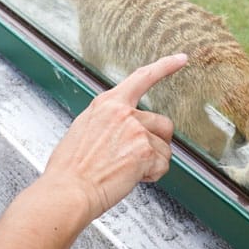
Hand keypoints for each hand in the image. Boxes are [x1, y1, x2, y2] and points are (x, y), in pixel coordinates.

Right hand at [42, 53, 185, 222]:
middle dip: (156, 143)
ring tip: (125, 170)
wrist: (68, 190)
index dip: (165, 66)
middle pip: (162, 123)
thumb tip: (125, 131)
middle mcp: (123, 112)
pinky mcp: (144, 151)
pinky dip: (151, 175)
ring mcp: (135, 130)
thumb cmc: (71, 168)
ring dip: (152, 161)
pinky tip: (129, 177)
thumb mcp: (85, 130)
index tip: (181, 59)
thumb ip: (110, 123)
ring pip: (164, 148)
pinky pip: (162, 165)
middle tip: (134, 158)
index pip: (142, 77)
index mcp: (107, 104)